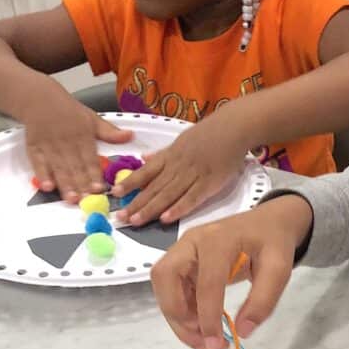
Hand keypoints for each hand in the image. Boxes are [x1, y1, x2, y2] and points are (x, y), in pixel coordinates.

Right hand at [23, 89, 132, 202]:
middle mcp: (67, 143)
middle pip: (75, 167)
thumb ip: (110, 132)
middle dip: (81, 185)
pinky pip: (38, 163)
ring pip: (58, 168)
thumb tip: (130, 136)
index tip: (99, 188)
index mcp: (83, 136)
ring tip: (71, 199)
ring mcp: (50, 147)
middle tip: (87, 200)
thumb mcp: (92, 118)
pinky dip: (42, 175)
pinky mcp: (34, 149)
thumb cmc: (69, 111)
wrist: (39, 98)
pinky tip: (47, 187)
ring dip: (65, 185)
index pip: (90, 159)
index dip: (94, 175)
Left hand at [116, 113, 248, 226]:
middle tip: (120, 217)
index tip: (115, 193)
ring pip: (168, 194)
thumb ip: (163, 154)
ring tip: (136, 221)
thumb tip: (144, 159)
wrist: (234, 127)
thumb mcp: (182, 140)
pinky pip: (192, 198)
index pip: (146, 171)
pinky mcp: (210, 183)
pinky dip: (179, 209)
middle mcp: (178, 165)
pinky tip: (166, 219)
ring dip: (151, 209)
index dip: (130, 183)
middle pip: (154, 187)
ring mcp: (194, 175)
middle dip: (136, 203)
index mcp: (171, 155)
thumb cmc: (210, 134)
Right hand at [151, 194, 313, 348]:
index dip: (208, 316)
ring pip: (163, 287)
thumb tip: (242, 332)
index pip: (205, 282)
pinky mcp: (183, 263)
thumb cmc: (272, 242)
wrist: (267, 223)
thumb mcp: (279, 269)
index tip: (216, 344)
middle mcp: (192, 242)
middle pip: (165, 278)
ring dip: (177, 319)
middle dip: (177, 315)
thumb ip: (263, 301)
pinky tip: (202, 329)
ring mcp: (183, 251)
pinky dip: (182, 314)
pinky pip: (173, 291)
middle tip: (201, 341)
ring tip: (203, 342)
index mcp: (217, 239)